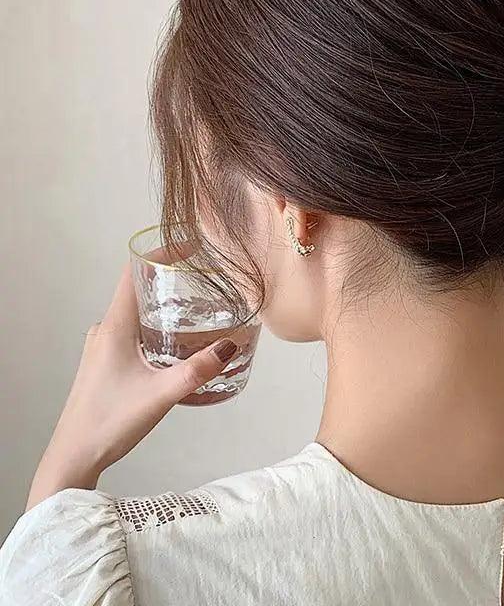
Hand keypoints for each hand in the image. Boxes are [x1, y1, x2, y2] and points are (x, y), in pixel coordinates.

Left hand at [26, 261, 237, 510]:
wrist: (72, 458)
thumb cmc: (110, 423)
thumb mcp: (161, 395)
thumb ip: (198, 370)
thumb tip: (230, 346)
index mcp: (114, 327)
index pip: (133, 272)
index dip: (161, 252)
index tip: (190, 245)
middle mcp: (104, 330)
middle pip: (136, 288)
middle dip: (170, 277)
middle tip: (203, 276)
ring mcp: (100, 347)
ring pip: (134, 311)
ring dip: (162, 303)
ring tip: (196, 306)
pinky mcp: (103, 363)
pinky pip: (130, 330)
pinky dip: (154, 324)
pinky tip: (175, 342)